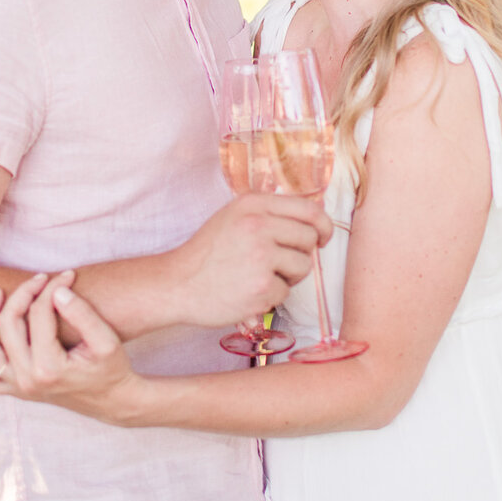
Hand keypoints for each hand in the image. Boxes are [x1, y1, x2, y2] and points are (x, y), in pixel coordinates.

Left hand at [0, 272, 142, 422]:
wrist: (110, 401)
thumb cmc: (111, 367)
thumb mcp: (106, 340)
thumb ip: (82, 315)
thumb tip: (56, 290)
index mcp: (50, 367)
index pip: (39, 314)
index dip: (52, 287)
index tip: (67, 275)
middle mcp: (27, 379)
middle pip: (9, 324)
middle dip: (23, 294)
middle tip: (40, 278)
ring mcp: (17, 387)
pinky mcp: (14, 391)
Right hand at [173, 191, 331, 328]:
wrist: (178, 284)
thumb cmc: (208, 252)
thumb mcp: (234, 217)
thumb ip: (268, 212)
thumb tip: (313, 217)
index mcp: (253, 204)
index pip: (308, 209)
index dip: (323, 225)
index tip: (323, 237)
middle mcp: (258, 225)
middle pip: (309, 238)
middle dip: (302, 253)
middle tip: (280, 263)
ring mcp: (260, 256)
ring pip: (303, 266)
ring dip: (289, 276)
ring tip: (261, 277)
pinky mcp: (261, 287)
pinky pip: (286, 291)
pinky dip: (271, 296)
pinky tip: (249, 292)